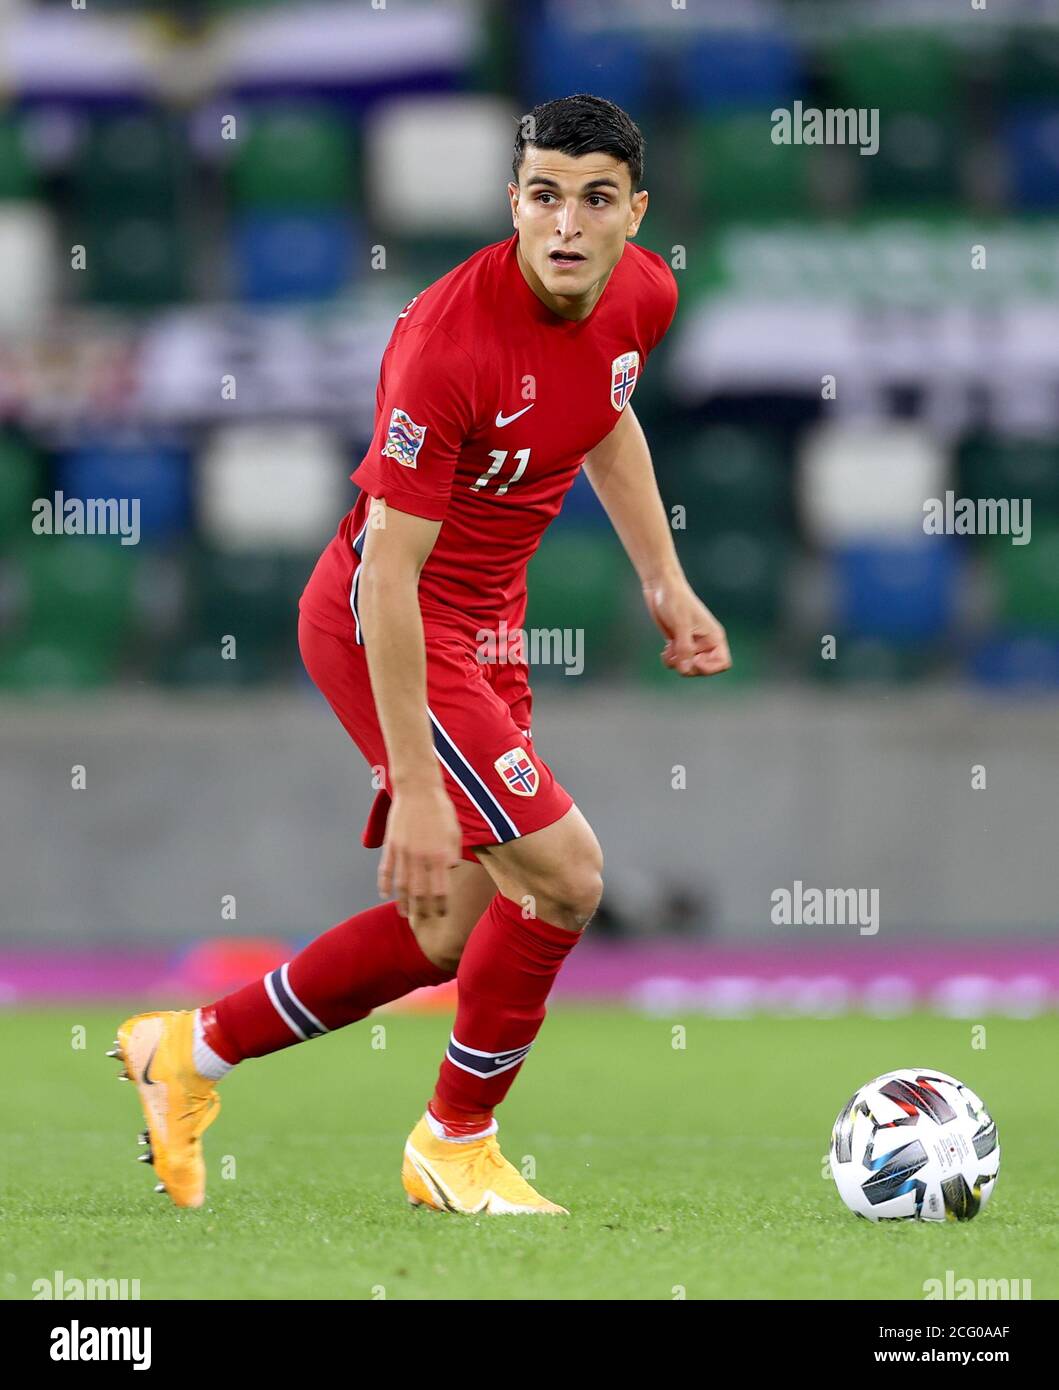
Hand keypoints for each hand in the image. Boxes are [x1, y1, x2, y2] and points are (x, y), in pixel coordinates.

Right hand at [378, 785, 463, 919]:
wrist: (418, 789)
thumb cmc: (440, 808)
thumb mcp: (455, 831)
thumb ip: (452, 853)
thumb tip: (450, 870)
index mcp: (439, 855)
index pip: (440, 889)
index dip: (440, 905)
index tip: (441, 913)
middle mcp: (421, 857)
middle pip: (419, 892)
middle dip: (422, 909)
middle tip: (423, 920)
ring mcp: (404, 852)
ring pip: (401, 885)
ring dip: (402, 902)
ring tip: (404, 914)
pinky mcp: (391, 845)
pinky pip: (386, 869)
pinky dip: (384, 884)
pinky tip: (385, 894)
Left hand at [643, 576, 731, 676]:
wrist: (661, 587)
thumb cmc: (676, 601)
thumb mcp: (681, 626)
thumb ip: (685, 649)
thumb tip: (685, 670)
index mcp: (714, 637)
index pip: (722, 663)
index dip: (710, 668)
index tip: (695, 660)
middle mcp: (705, 642)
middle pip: (703, 669)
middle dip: (689, 667)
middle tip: (677, 655)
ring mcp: (692, 643)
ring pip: (688, 667)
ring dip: (677, 663)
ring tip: (670, 650)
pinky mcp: (679, 643)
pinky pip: (677, 662)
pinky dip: (670, 660)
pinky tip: (665, 649)